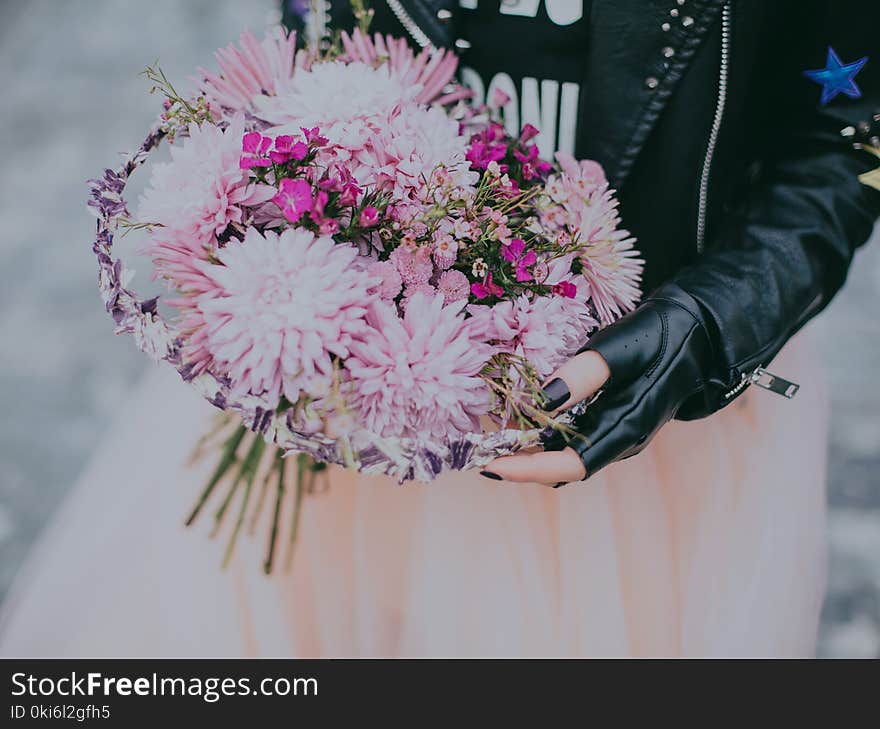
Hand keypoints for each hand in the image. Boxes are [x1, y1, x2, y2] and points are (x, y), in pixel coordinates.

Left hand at [481, 284, 713, 486]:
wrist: (697, 334)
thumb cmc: (660, 337)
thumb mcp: (620, 349)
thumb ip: (581, 376)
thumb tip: (540, 403)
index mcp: (627, 428)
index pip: (571, 465)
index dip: (529, 469)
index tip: (490, 465)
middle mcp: (620, 441)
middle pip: (560, 465)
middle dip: (518, 461)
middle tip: (474, 451)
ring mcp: (615, 434)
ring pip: (563, 453)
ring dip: (527, 448)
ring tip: (487, 434)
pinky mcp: (610, 422)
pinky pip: (570, 437)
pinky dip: (541, 432)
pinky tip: (518, 416)